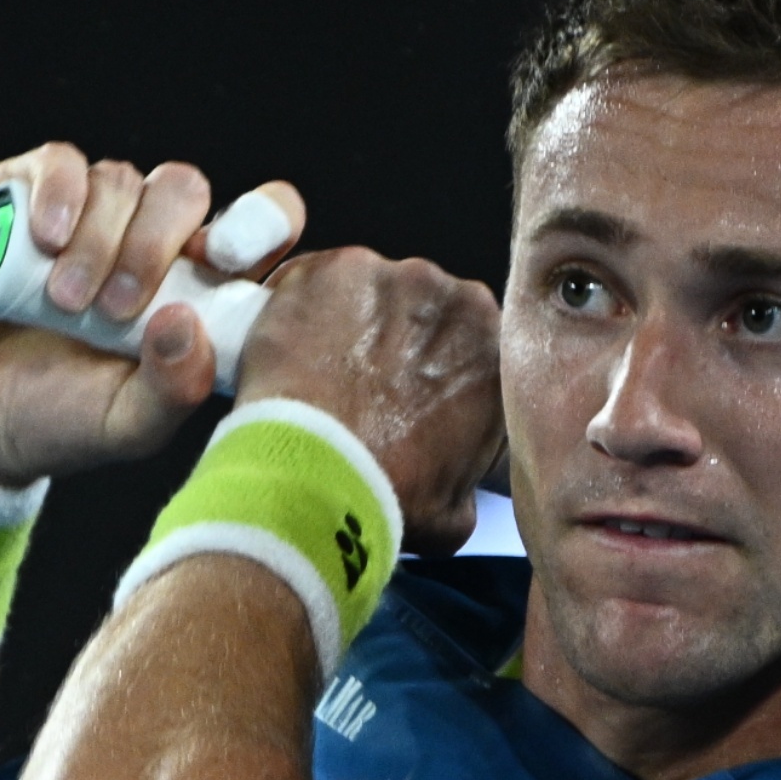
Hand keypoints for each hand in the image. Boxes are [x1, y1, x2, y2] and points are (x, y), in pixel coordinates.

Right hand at [0, 144, 280, 489]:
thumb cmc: (52, 421)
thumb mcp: (125, 425)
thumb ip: (175, 388)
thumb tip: (189, 321)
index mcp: (194, 286)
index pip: (258, 226)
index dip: (259, 225)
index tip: (224, 263)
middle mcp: (148, 238)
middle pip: (186, 192)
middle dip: (158, 245)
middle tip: (118, 311)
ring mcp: (88, 211)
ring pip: (123, 182)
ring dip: (100, 242)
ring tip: (65, 305)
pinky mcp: (26, 192)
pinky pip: (63, 163)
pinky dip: (61, 198)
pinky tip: (46, 242)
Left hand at [232, 246, 505, 555]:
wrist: (318, 480)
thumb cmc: (388, 495)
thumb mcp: (457, 508)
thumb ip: (465, 476)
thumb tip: (453, 487)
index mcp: (492, 342)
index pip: (465, 337)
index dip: (432, 363)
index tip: (406, 388)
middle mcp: (448, 293)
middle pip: (416, 304)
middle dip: (392, 336)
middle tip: (358, 384)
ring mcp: (385, 275)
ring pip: (365, 290)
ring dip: (347, 320)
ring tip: (319, 371)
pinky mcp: (326, 271)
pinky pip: (311, 282)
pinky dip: (299, 309)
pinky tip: (288, 352)